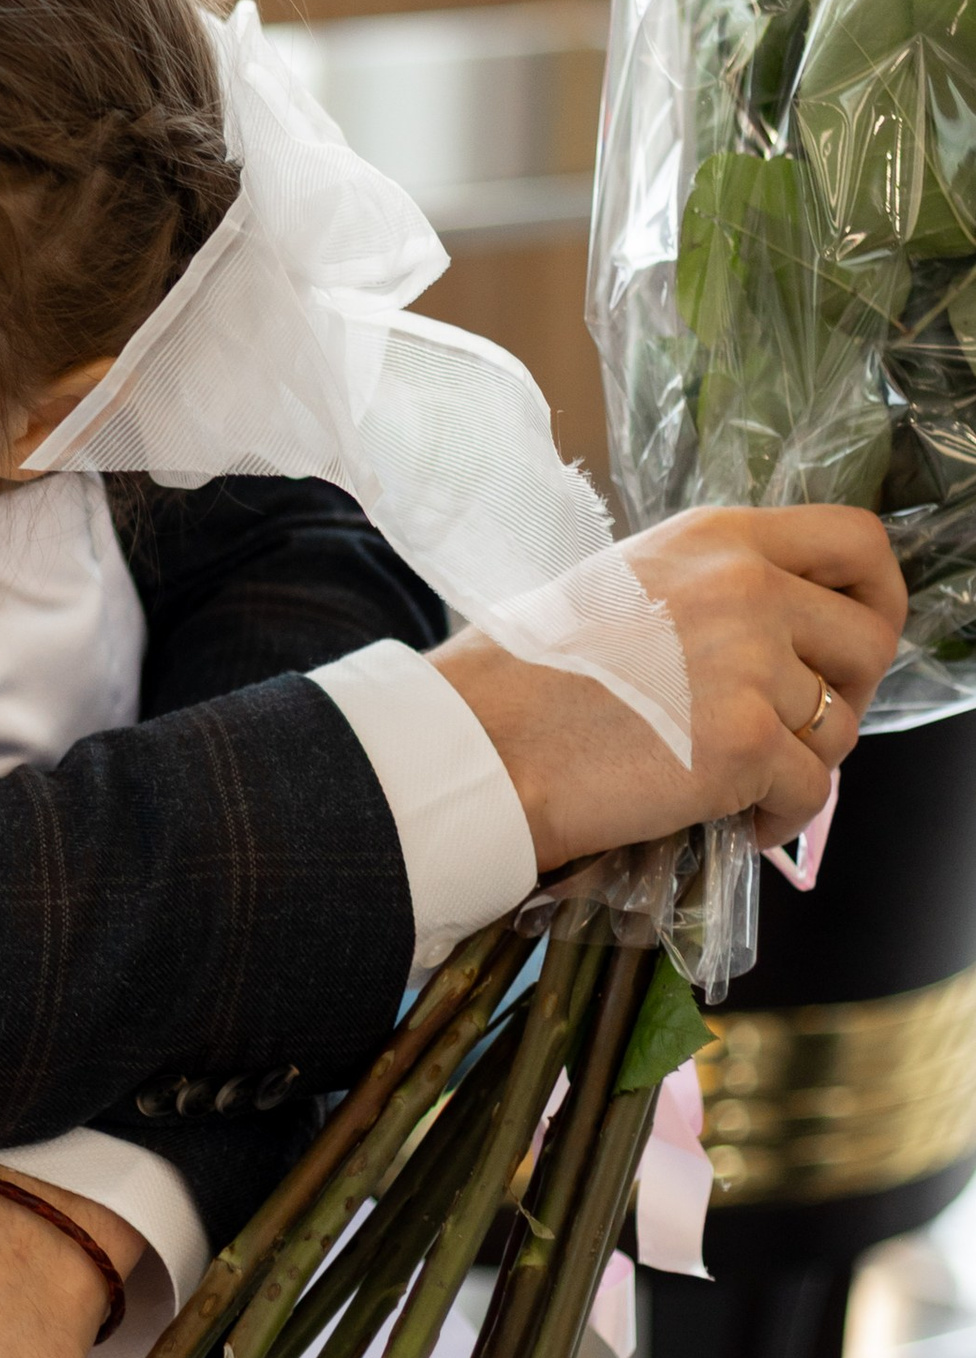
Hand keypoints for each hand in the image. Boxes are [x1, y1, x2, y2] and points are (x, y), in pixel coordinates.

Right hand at [434, 502, 904, 873]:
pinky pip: (811, 794)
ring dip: (803, 762)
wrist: (480, 743)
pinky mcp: (749, 743)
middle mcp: (747, 586)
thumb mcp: (626, 584)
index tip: (852, 640)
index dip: (876, 595)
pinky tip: (731, 820)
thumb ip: (712, 591)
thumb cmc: (527, 674)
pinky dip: (779, 820)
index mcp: (716, 537)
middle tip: (796, 726)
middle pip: (869, 639)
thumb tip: (780, 634)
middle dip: (845, 694)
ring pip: (841, 726)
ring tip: (741, 782)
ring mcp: (754, 665)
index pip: (857, 540)